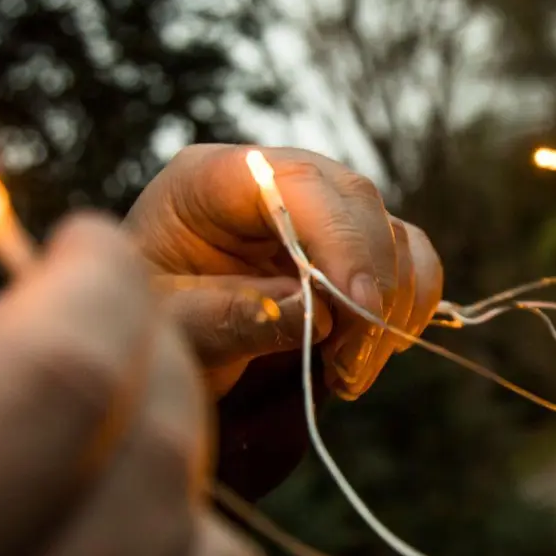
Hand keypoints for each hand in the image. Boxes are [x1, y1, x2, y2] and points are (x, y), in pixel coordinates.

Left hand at [125, 144, 444, 398]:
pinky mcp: (351, 246)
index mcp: (211, 180)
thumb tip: (317, 316)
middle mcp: (273, 180)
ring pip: (393, 232)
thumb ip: (231, 319)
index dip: (339, 237)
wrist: (152, 346)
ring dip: (391, 309)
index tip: (358, 309)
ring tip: (348, 375)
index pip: (295, 180)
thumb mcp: (170, 330)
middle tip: (350, 365)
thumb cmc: (146, 329)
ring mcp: (318, 210)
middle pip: (356, 199)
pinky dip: (408, 308)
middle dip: (371, 285)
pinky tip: (367, 356)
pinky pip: (410, 260)